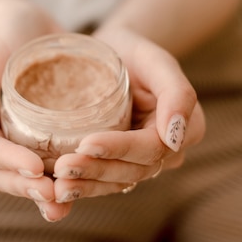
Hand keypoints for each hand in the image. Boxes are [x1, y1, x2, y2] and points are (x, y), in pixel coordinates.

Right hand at [0, 1, 72, 221]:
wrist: (27, 22)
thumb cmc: (4, 33)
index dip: (11, 164)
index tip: (36, 170)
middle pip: (7, 173)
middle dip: (30, 188)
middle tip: (56, 198)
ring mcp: (18, 137)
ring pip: (28, 175)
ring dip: (46, 193)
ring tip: (66, 204)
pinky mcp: (41, 134)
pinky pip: (49, 161)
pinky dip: (61, 176)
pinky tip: (83, 185)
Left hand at [43, 27, 204, 218]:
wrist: (112, 53)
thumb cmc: (135, 51)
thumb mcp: (157, 60)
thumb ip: (177, 92)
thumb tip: (176, 136)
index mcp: (185, 129)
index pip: (151, 147)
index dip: (119, 149)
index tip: (87, 143)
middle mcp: (166, 151)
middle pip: (133, 170)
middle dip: (97, 170)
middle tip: (62, 166)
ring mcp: (141, 161)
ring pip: (116, 181)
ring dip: (87, 186)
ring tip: (57, 186)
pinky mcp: (117, 163)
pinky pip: (103, 182)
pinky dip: (82, 188)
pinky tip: (59, 190)